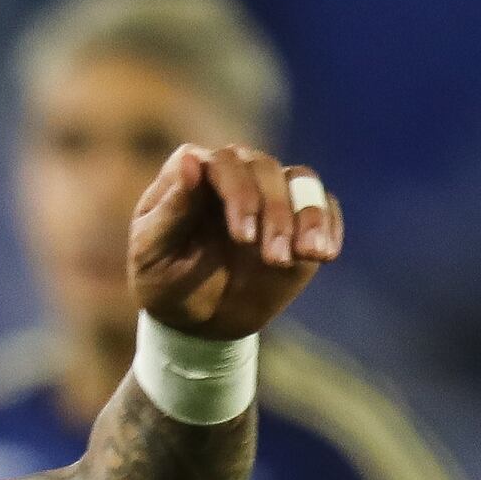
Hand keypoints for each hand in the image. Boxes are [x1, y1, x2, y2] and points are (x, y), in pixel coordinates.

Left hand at [129, 143, 340, 344]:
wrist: (197, 317)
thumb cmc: (164, 281)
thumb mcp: (152, 253)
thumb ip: (171, 211)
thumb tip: (191, 161)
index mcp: (194, 173)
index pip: (223, 163)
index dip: (238, 193)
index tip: (242, 237)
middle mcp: (236, 172)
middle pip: (266, 170)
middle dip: (275, 214)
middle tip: (275, 260)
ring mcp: (270, 192)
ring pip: (301, 181)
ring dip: (308, 216)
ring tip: (310, 254)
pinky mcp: (299, 217)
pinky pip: (324, 206)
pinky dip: (328, 226)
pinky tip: (325, 254)